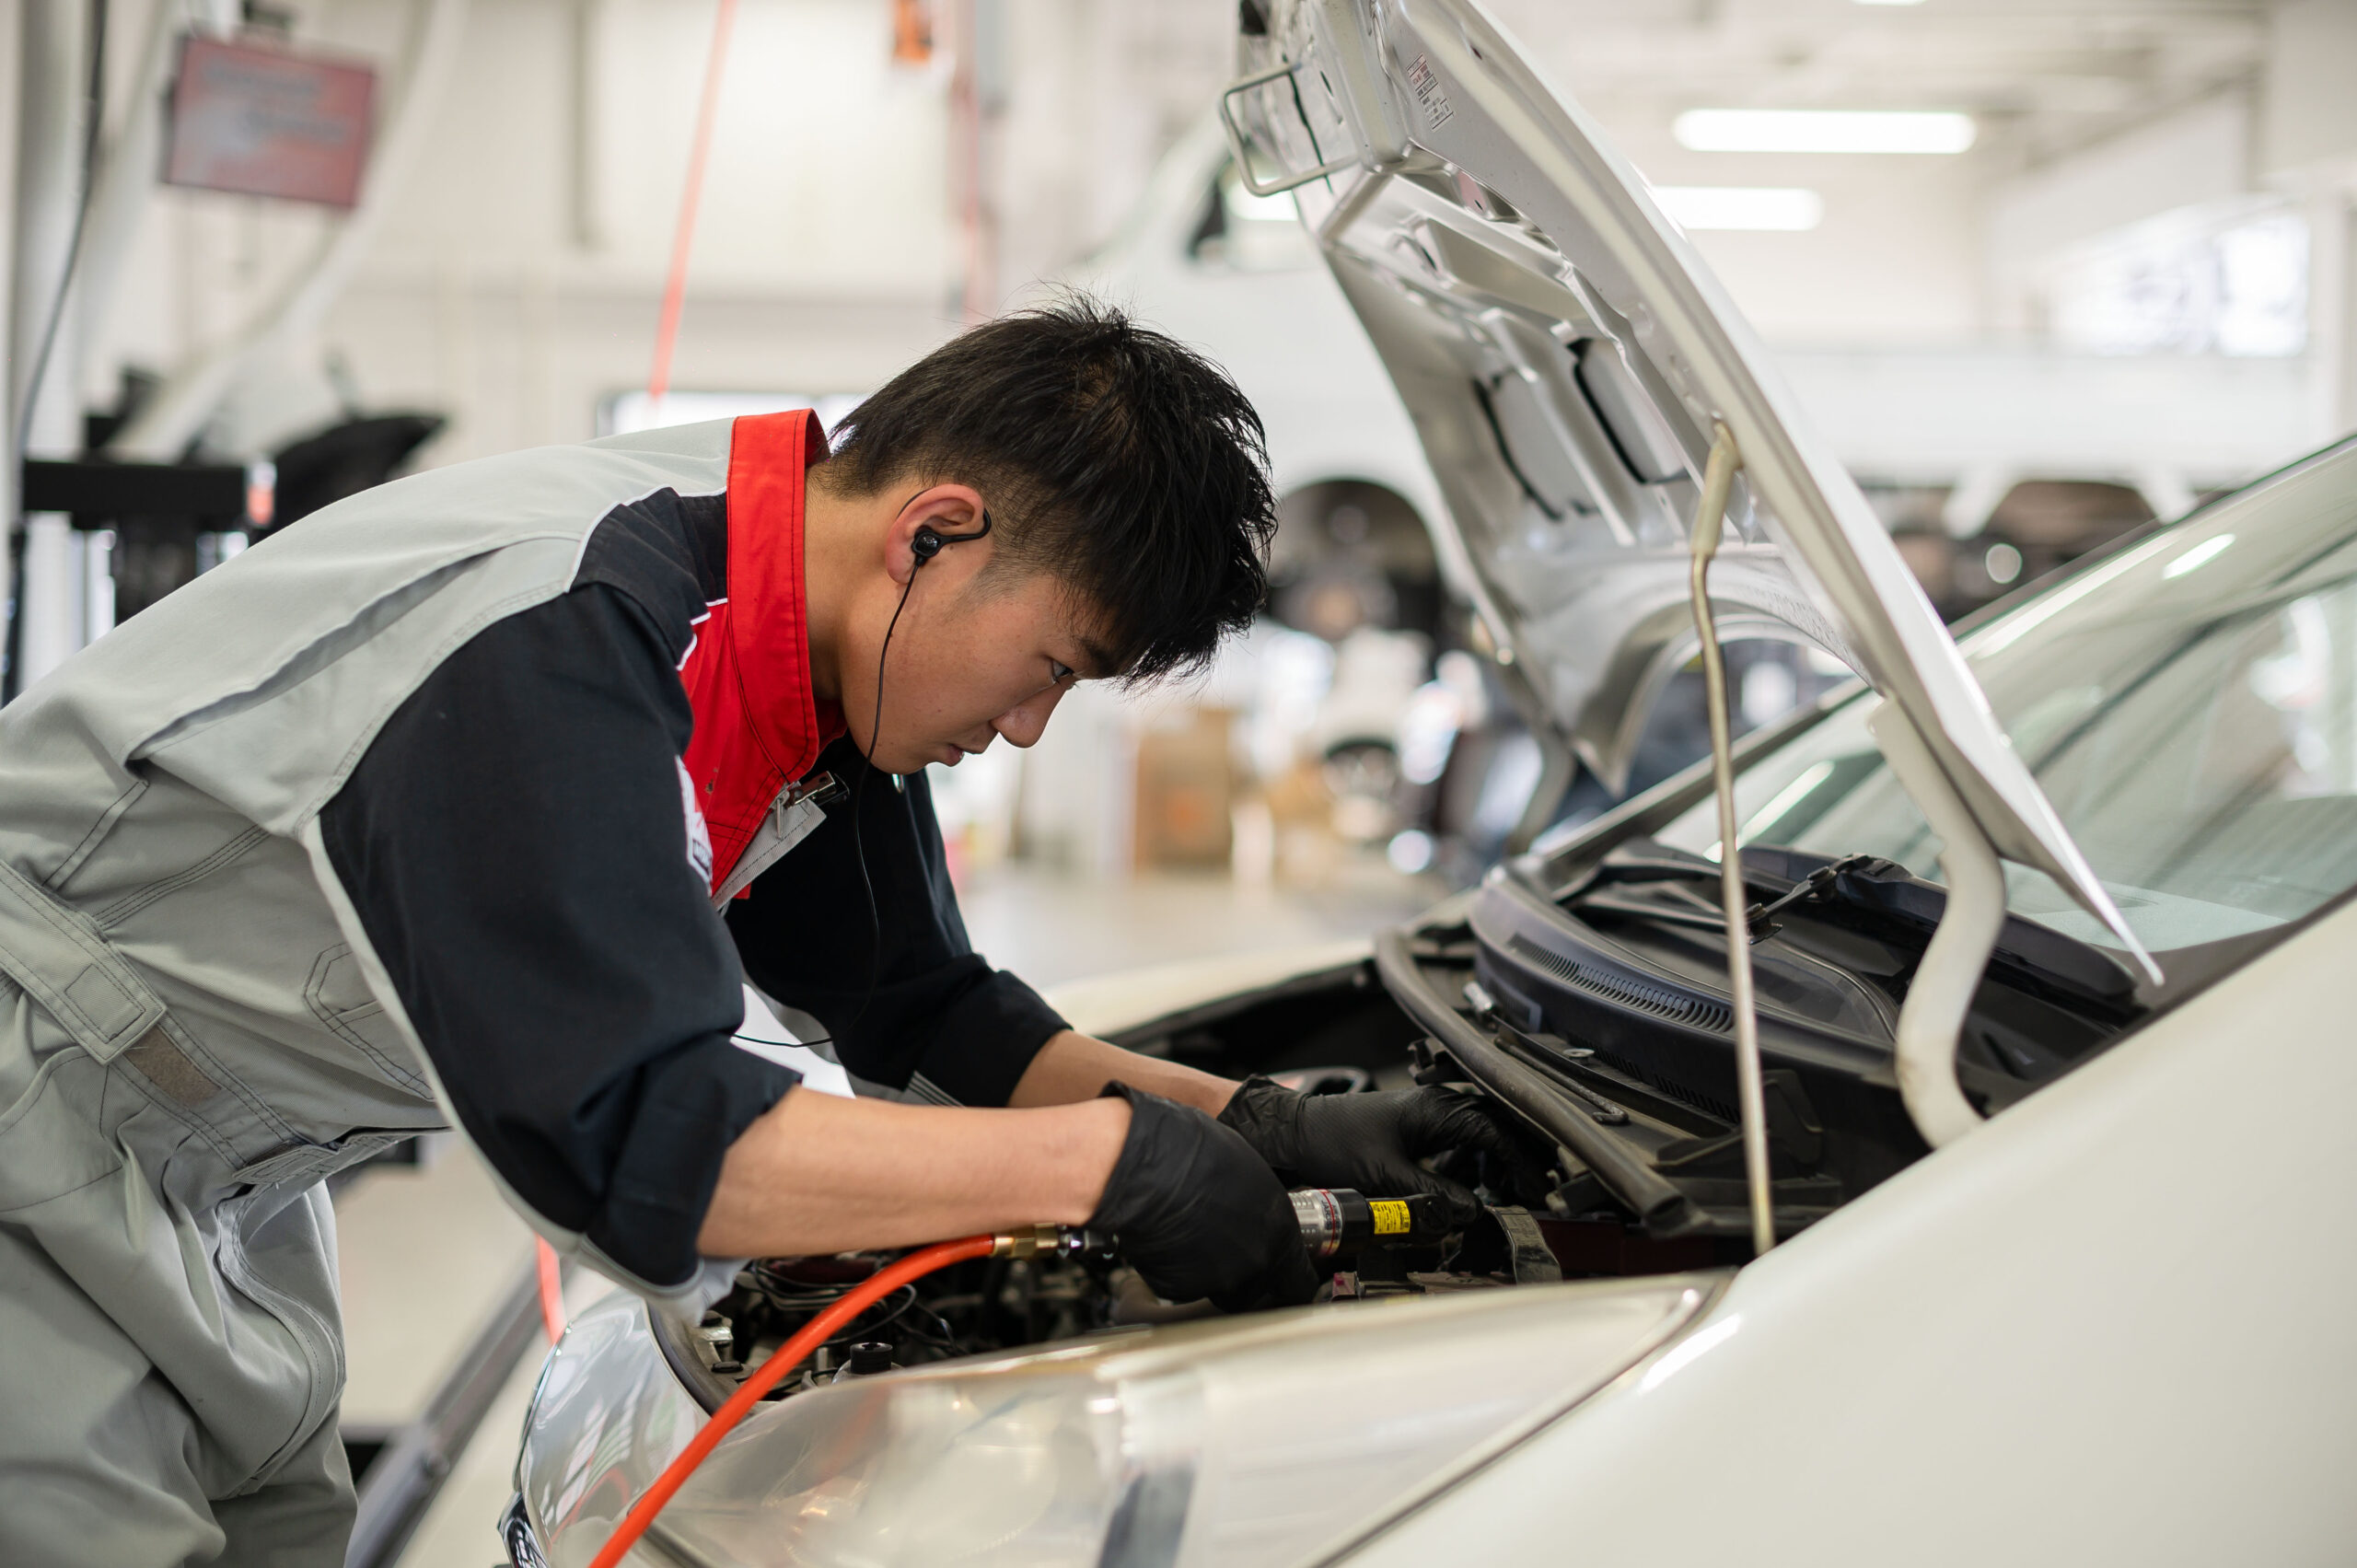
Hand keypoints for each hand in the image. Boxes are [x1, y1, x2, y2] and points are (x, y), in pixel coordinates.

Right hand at [1089, 1084, 1319, 1311]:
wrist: (1141, 1164)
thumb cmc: (1190, 1151)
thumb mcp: (1248, 1168)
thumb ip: (1263, 1204)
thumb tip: (1258, 1208)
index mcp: (1278, 1232)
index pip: (1299, 1283)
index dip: (1291, 1282)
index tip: (1284, 1279)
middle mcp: (1251, 1263)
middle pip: (1258, 1292)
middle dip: (1247, 1278)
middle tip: (1228, 1250)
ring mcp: (1213, 1279)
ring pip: (1218, 1289)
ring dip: (1210, 1273)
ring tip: (1193, 1235)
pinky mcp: (1176, 1287)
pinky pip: (1182, 1285)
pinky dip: (1177, 1268)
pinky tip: (1168, 1237)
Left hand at [1217, 1077, 1526, 1227]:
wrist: (1294, 1133)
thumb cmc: (1331, 1144)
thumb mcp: (1385, 1178)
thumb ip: (1432, 1197)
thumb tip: (1471, 1213)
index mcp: (1435, 1110)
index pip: (1496, 1132)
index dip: (1521, 1163)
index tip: (1535, 1188)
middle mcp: (1435, 1105)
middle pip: (1495, 1126)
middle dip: (1517, 1158)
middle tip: (1534, 1189)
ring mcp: (1425, 1114)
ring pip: (1479, 1133)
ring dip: (1496, 1160)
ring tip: (1508, 1190)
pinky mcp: (1413, 1128)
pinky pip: (1457, 1141)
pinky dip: (1472, 1162)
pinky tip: (1471, 1185)